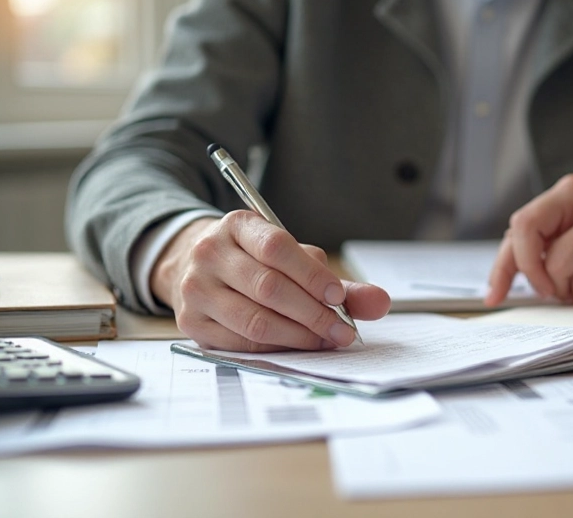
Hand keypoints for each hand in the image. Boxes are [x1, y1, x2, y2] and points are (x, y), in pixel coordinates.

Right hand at [151, 210, 390, 351]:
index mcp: (238, 225)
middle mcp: (210, 253)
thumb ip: (336, 281)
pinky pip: (241, 342)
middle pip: (268, 288)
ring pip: (254, 320)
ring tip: (326, 341)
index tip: (339, 298)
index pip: (277, 248)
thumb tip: (380, 302)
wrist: (193, 267)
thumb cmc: (255, 262)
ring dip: (298, 336)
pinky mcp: (191, 323)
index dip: (313, 275)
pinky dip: (276, 347)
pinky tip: (298, 347)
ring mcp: (196, 289)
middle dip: (312, 314)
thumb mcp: (291, 259)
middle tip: (342, 331)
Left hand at [485, 174, 572, 304]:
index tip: (494, 295)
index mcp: (568, 191)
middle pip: (531, 244)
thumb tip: (500, 278)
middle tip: (552, 292)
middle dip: (536, 278)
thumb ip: (542, 245)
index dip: (503, 265)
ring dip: (567, 290)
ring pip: (559, 268)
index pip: (520, 226)